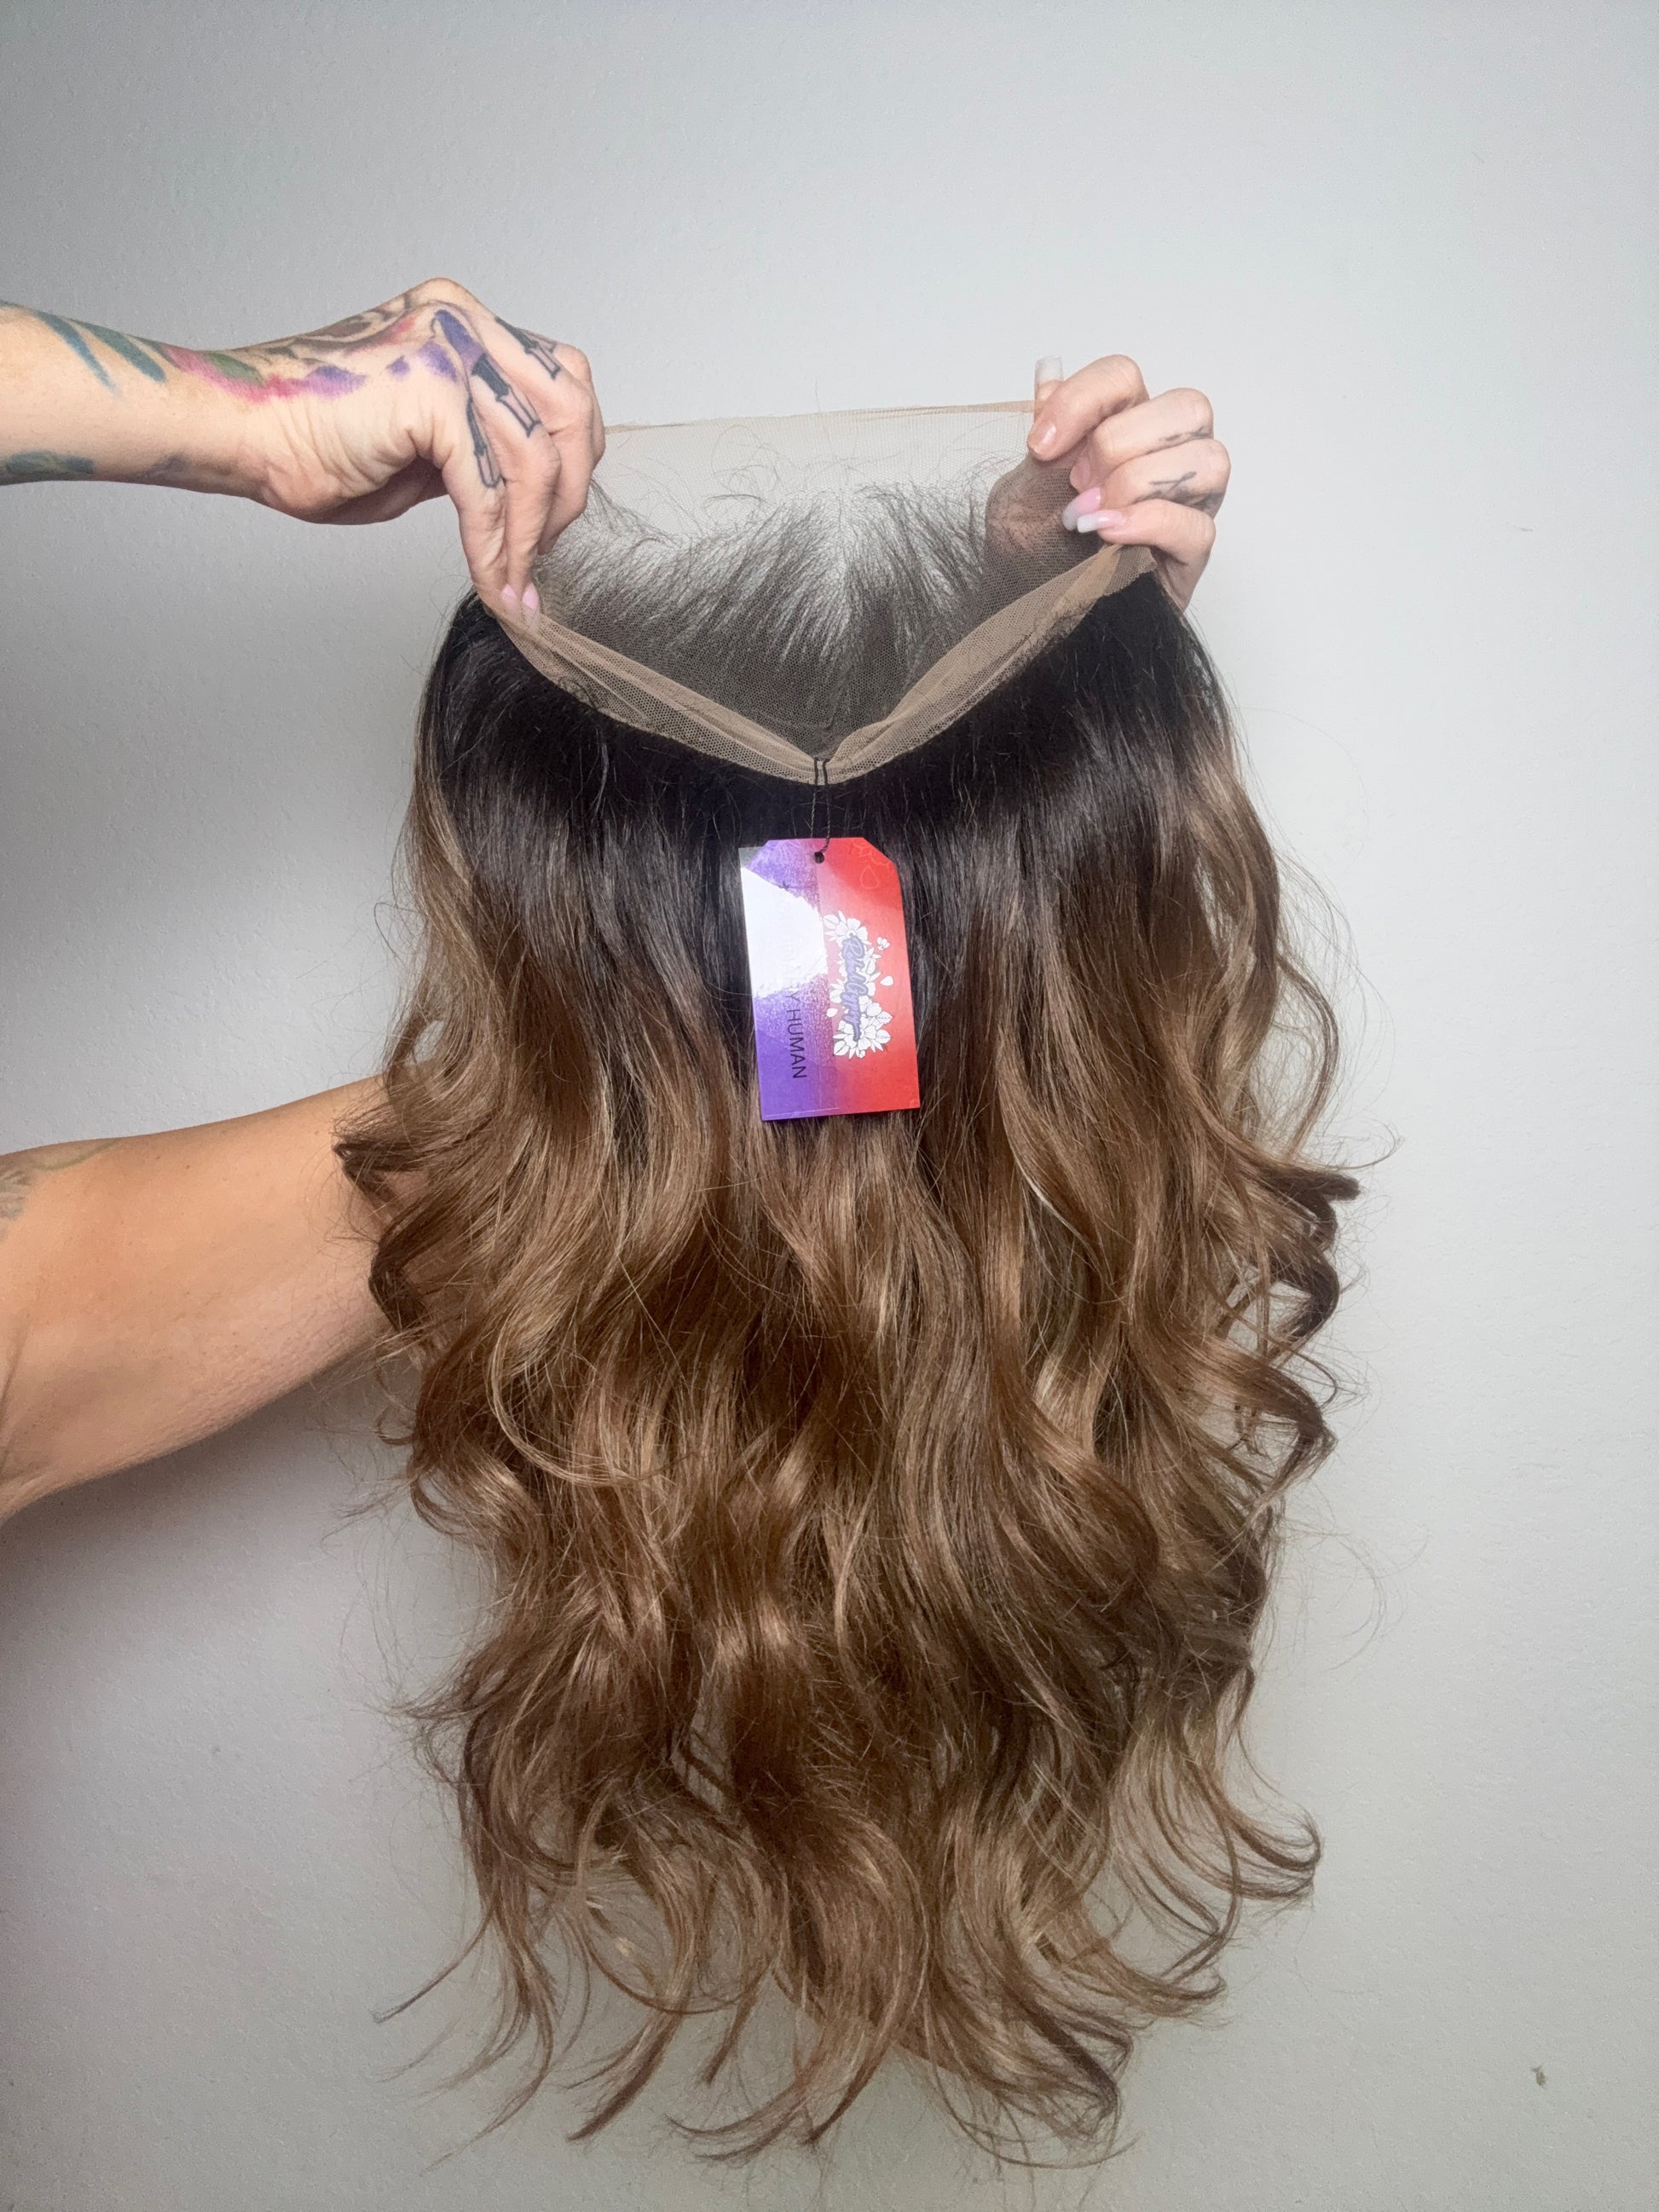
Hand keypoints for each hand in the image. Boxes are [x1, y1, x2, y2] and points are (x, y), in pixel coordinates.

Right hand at [222, 278, 602, 617]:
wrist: (241, 433)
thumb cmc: (311, 442)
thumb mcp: (423, 444)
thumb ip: (479, 448)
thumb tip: (530, 496)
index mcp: (462, 321)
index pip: (560, 382)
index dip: (574, 458)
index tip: (554, 521)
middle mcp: (462, 320)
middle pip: (569, 409)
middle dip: (571, 494)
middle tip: (545, 555)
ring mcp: (449, 346)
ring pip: (536, 456)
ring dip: (531, 536)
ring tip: (516, 583)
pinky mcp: (432, 391)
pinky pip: (488, 488)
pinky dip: (494, 547)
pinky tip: (491, 581)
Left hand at [1025, 355, 1227, 611]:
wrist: (1027, 619)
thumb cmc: (1030, 555)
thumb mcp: (1020, 491)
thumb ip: (1043, 438)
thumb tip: (1048, 371)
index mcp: (1126, 427)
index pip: (1125, 376)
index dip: (1084, 399)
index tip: (1040, 446)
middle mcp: (1167, 457)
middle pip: (1188, 407)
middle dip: (1120, 442)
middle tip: (1075, 485)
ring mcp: (1188, 506)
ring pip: (1209, 461)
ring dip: (1140, 481)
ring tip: (1090, 516)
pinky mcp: (1190, 558)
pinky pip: (1198, 527)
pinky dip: (1150, 522)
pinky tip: (1107, 536)